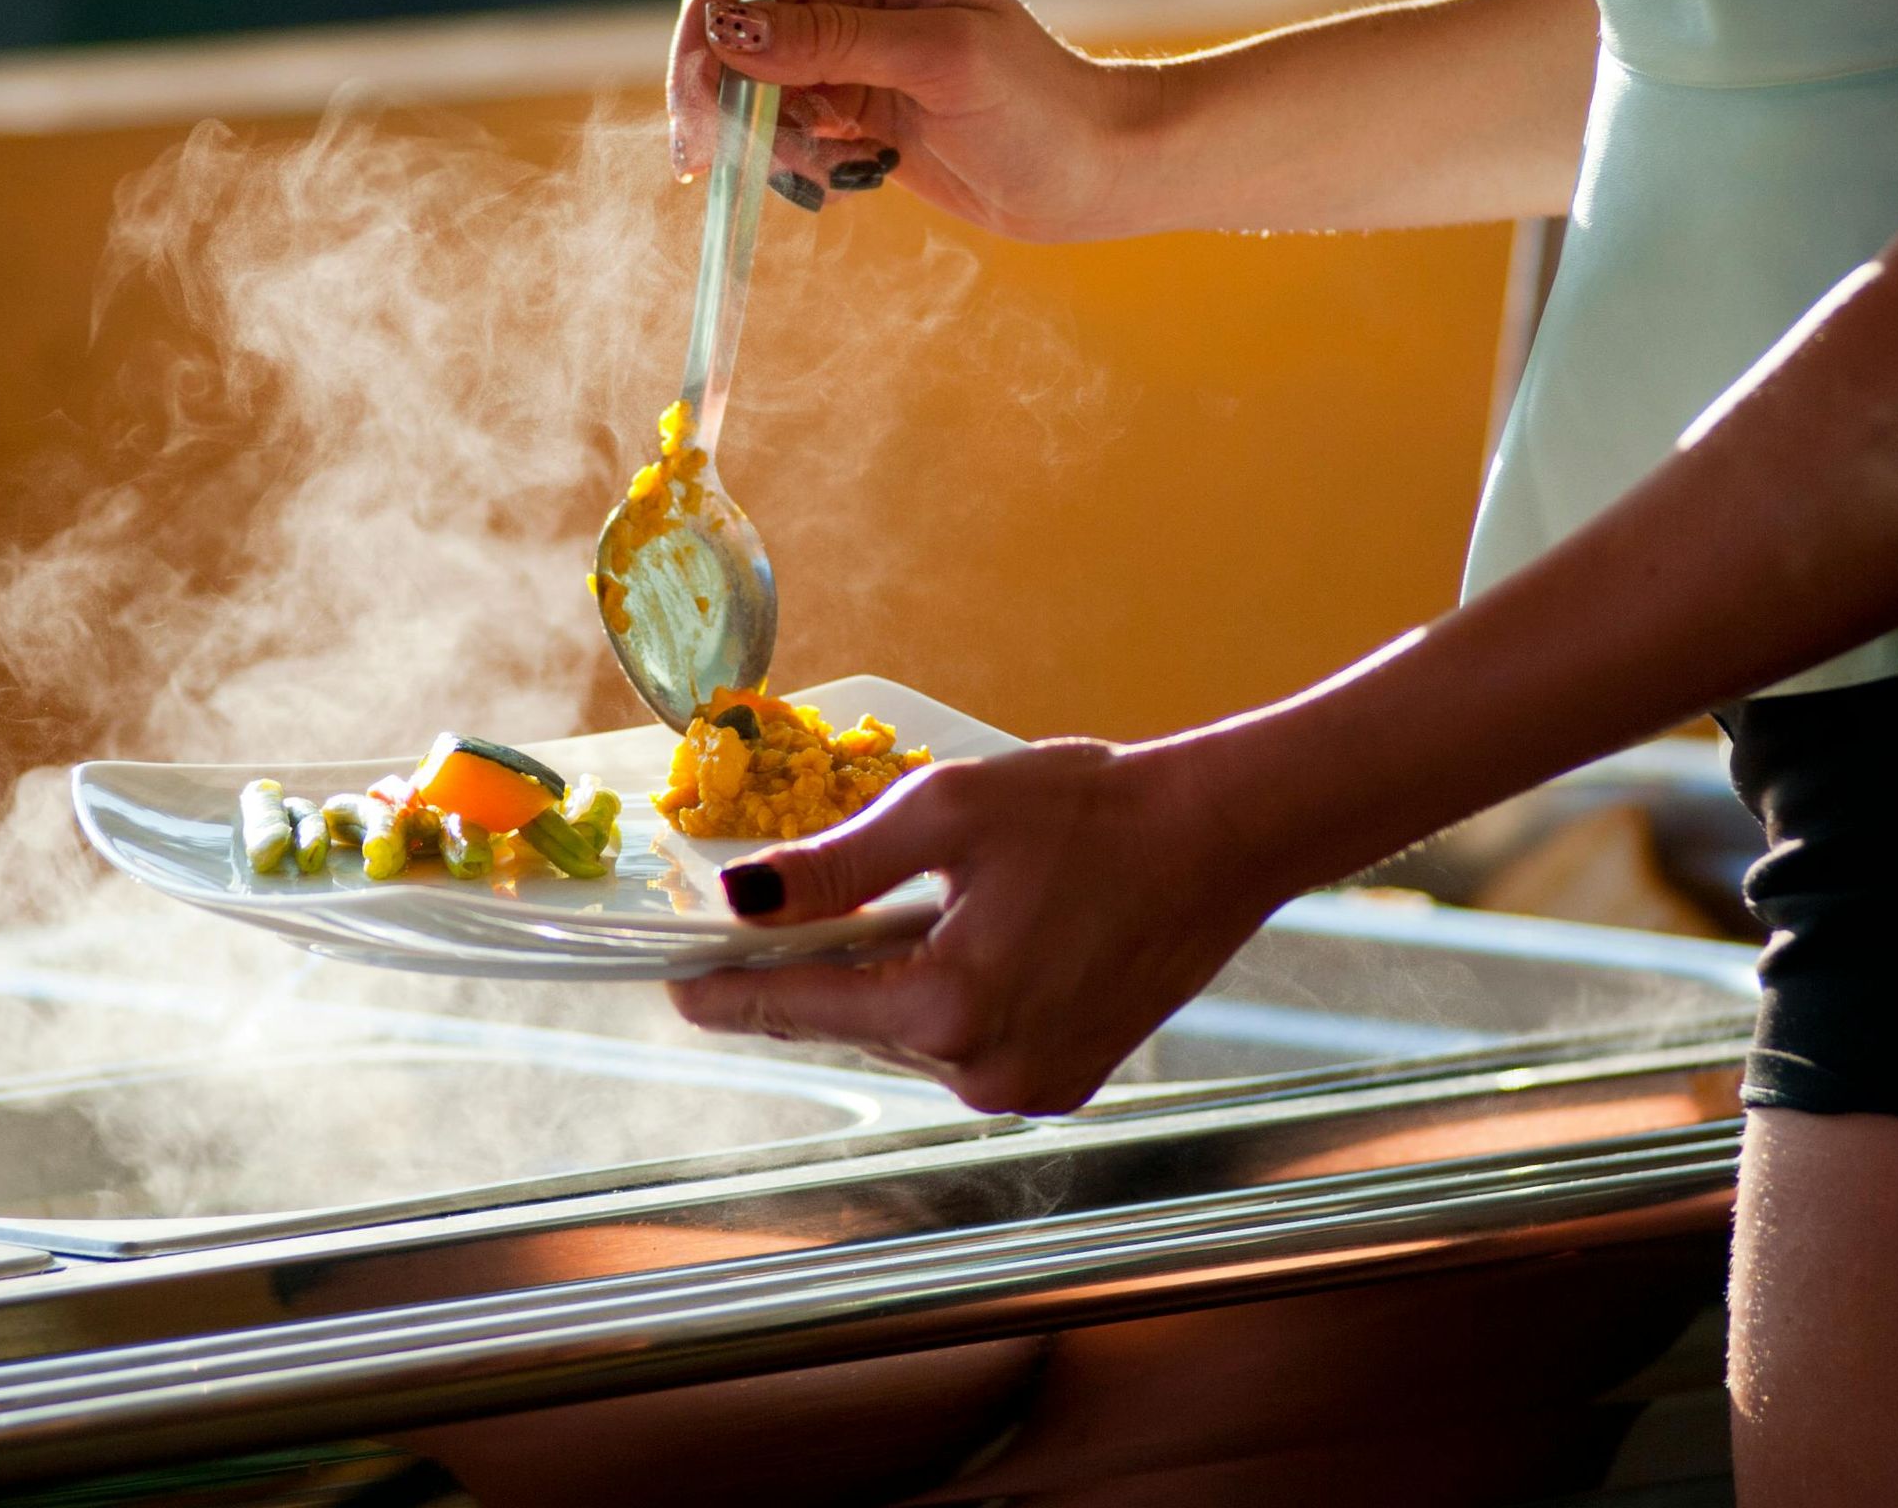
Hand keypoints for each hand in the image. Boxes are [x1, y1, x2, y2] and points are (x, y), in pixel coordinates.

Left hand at [667, 736, 1293, 1114]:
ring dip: (889, 984)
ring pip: (910, 1039)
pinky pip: (967, 1047)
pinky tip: (970, 938)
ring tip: (904, 912)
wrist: (1221, 839)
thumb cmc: (1093, 810)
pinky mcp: (1063, 1081)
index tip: (675, 986)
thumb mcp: (950, 812)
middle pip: (854, 1025)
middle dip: (816, 975)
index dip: (729, 992)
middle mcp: (985, 1070)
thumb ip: (836, 867)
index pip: (800, 1007)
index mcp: (948, 1007)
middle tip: (770, 927)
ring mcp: (1029, 1087)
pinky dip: (948, 1000)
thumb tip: (741, 900)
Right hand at [669, 0, 1162, 242]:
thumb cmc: (1036, 105)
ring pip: (745, 87)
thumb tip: (729, 28)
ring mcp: (838, 36)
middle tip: (754, 167)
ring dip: (769, 140)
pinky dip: (794, 158)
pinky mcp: (841, 92)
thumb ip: (832, 41)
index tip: (700, 126)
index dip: (705, 46)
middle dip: (732, 103)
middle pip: (726, 33)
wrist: (1088, 170)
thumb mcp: (938, 63)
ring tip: (835, 171)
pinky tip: (849, 174)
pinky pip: (775, 124)